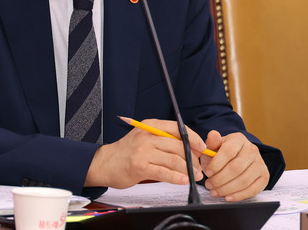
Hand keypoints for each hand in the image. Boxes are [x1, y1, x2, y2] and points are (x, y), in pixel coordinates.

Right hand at [84, 119, 205, 188]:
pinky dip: (177, 177)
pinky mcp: (140, 167)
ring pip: (174, 160)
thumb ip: (164, 139)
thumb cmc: (128, 151)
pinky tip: (184, 180)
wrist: (105, 163)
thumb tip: (191, 146)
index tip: (202, 148)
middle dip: (193, 158)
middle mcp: (147, 136)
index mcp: (151, 126)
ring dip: (188, 169)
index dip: (193, 138)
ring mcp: (143, 151)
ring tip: (194, 176)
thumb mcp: (146, 137)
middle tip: (199, 167)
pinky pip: (164, 172)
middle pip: (179, 146)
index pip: (178, 128)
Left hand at [201, 131, 268, 200]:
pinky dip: (239, 196)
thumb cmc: (223, 154)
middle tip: (209, 185)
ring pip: (244, 180)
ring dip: (227, 189)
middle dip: (220, 179)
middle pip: (236, 168)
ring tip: (215, 191)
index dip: (216, 164)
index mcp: (239, 139)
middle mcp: (252, 149)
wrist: (237, 158)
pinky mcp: (264, 176)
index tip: (207, 173)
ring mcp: (260, 163)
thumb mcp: (215, 147)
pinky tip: (228, 197)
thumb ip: (212, 143)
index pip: (228, 151)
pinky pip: (253, 189)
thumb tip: (212, 134)